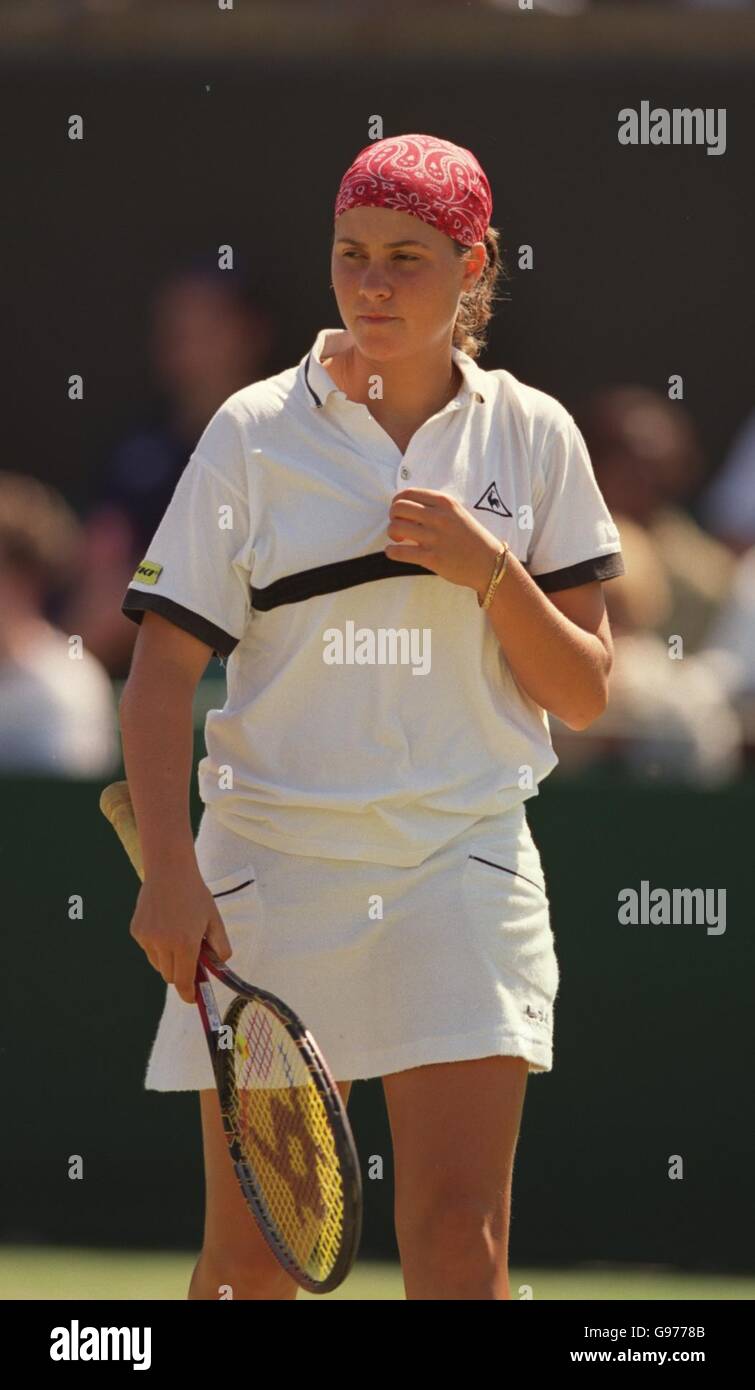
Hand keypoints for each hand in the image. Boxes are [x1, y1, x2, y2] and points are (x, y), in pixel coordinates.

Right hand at [129, 868, 232, 1004]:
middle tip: (191, 957)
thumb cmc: (195, 894)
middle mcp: (163, 944)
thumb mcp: (214, 919)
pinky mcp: (136, 931)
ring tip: (177, 934)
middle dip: (181, 973)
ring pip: (158, 963)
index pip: (184, 980)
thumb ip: (220, 945)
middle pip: (170, 975)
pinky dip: (157, 945)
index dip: (188, 993)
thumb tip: (221, 964)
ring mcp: (147, 938)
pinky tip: (164, 924)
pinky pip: (149, 949)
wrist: (168, 871)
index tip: (191, 998)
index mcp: (185, 943)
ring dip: (168, 959)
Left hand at [384, 488, 501, 594]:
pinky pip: (399, 552)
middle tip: (399, 527)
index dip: (397, 502)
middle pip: (398, 508)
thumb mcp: (456, 514)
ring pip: (395, 527)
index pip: (407, 493)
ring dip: (392, 533)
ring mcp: (435, 538)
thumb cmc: (470, 538)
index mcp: (445, 502)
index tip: (400, 513)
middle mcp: (439, 517)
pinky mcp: (432, 558)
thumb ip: (433, 508)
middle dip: (392, 517)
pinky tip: (393, 552)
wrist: (489, 563)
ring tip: (399, 540)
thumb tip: (404, 508)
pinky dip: (391, 552)